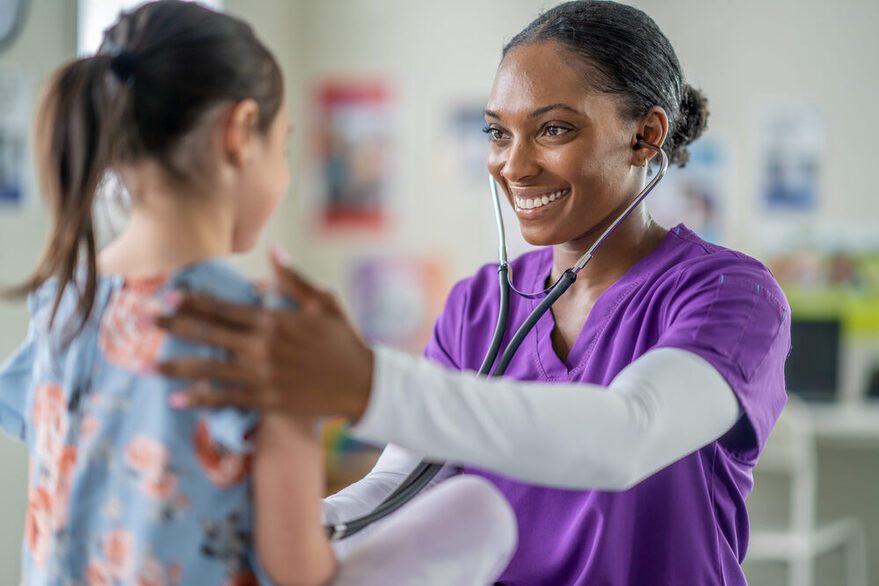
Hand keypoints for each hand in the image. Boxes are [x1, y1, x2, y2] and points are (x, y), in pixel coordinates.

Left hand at [156, 248, 373, 421]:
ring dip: (177, 366)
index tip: (166, 297)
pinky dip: (200, 399)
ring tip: (149, 366)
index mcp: (273, 321)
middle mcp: (261, 348)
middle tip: (143, 322)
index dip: (192, 302)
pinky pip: (225, 398)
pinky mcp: (265, 400)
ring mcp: (261, 376)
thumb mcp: (323, 303)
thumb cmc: (343, 340)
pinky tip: (178, 399)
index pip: (224, 309)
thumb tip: (272, 252)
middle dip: (173, 327)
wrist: (362, 384)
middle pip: (208, 335)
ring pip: (209, 369)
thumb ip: (293, 279)